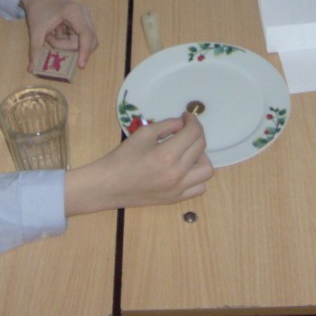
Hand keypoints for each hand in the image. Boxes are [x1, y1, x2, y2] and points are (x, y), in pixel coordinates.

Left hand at [19, 0, 97, 69]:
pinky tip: (56, 32)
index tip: (80, 65)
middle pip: (86, 40)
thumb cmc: (38, 10)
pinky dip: (68, 40)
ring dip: (66, 44)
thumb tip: (32, 69)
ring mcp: (85, 16)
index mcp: (74, 12)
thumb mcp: (35, 30)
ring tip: (51, 34)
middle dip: (69, 47)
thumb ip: (35, 50)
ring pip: (84, 41)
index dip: (85, 51)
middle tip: (50, 41)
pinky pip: (81, 38)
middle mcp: (84, 13)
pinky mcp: (84, 21)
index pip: (86, 34)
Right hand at [64, 113, 212, 215]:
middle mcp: (178, 173)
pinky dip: (196, 176)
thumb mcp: (143, 134)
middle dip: (196, 133)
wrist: (109, 185)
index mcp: (168, 155)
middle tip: (186, 129)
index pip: (193, 133)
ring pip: (206, 170)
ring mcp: (179, 189)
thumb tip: (182, 124)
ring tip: (187, 151)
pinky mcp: (176, 199)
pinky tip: (184, 169)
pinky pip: (199, 187)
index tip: (186, 116)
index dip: (193, 120)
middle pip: (201, 147)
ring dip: (201, 156)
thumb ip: (166, 125)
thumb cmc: (123, 157)